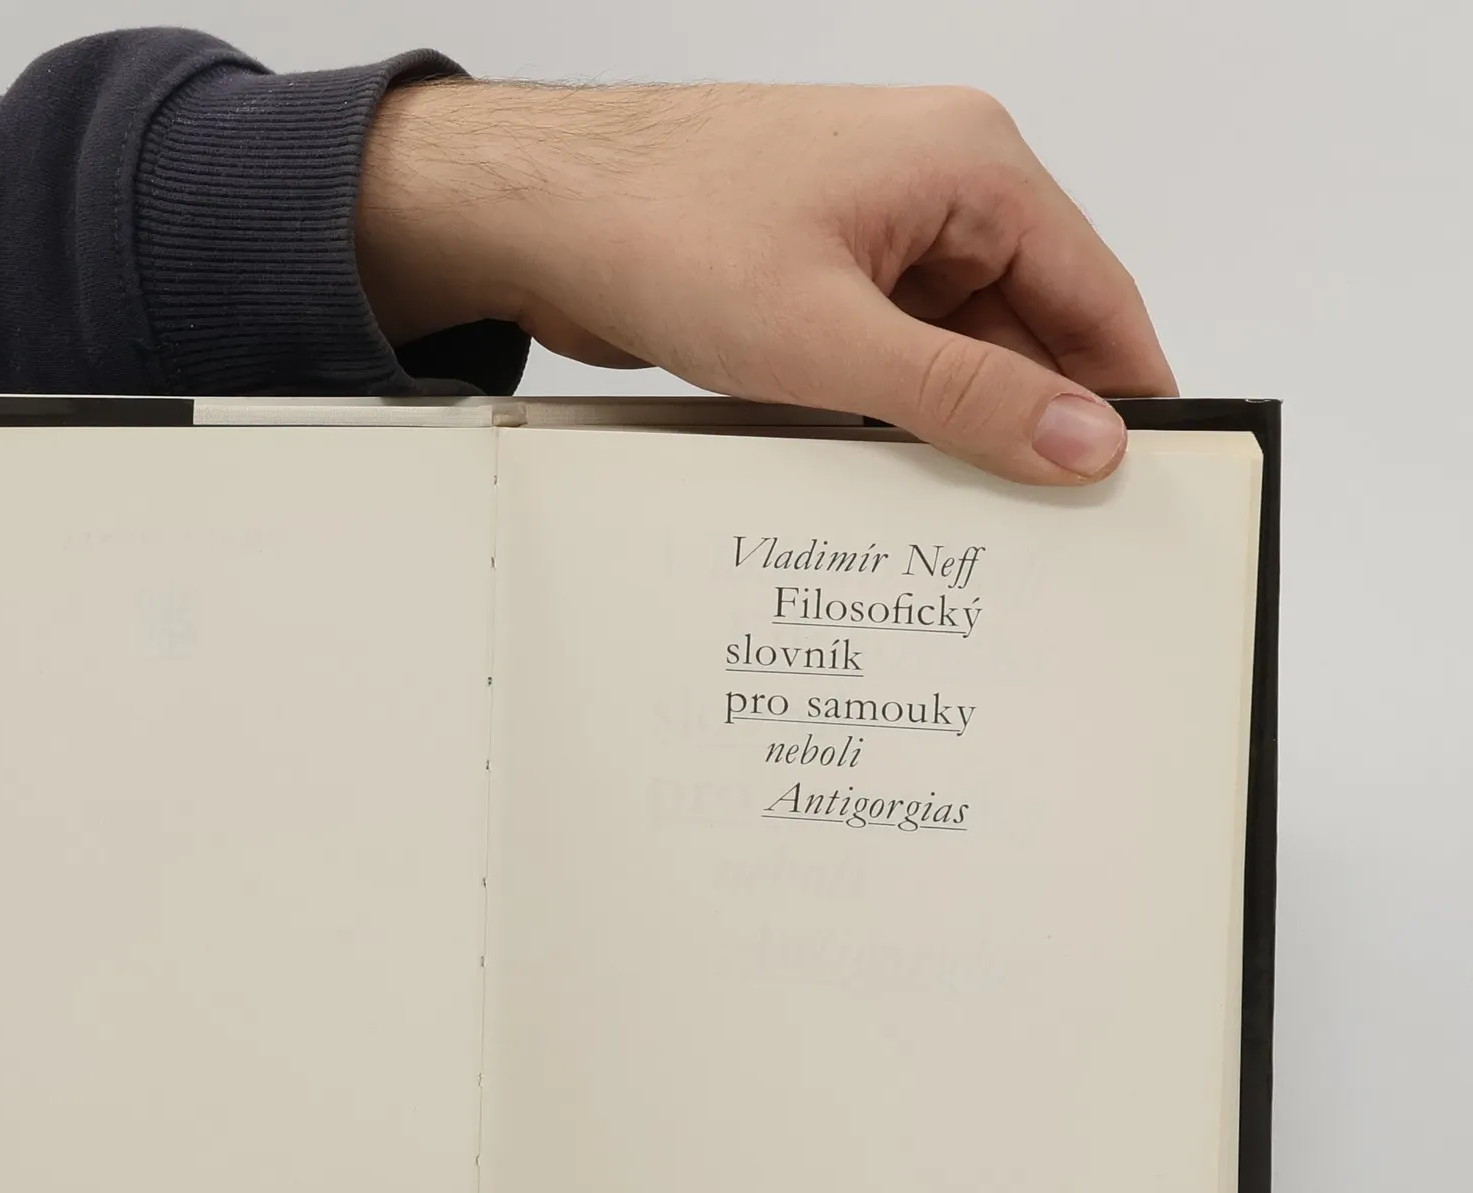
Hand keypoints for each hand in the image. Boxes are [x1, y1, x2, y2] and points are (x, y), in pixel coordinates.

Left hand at [357, 82, 1174, 484]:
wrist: (541, 212)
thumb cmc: (666, 228)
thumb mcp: (831, 340)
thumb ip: (966, 396)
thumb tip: (1083, 441)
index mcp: (970, 166)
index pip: (1095, 292)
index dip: (1127, 391)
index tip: (1148, 480)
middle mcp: (937, 186)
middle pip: (1030, 325)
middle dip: (1035, 420)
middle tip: (1051, 530)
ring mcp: (875, 229)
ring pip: (956, 346)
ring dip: (956, 423)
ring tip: (969, 519)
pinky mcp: (822, 269)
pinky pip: (892, 351)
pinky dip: (896, 410)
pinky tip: (892, 476)